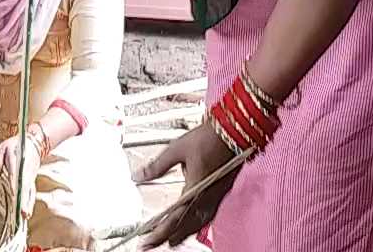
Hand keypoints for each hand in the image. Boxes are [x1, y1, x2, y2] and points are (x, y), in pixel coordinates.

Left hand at [0, 137, 41, 216]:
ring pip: (29, 192)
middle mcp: (25, 171)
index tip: (13, 194)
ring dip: (28, 204)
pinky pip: (30, 193)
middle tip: (22, 212)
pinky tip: (26, 212)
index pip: (15, 174)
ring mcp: (30, 177)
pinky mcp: (31, 181)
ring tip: (25, 215)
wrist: (33, 143)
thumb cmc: (16, 146)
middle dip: (23, 200)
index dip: (14, 184)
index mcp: (17, 161)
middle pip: (25, 187)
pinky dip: (29, 202)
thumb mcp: (2, 147)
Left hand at [134, 124, 236, 248]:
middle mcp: (207, 197)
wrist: (234, 132)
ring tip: (168, 240)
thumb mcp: (176, 149)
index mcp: (196, 188)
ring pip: (198, 224)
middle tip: (152, 244)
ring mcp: (216, 197)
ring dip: (182, 233)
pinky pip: (207, 216)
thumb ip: (157, 166)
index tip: (146, 241)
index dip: (159, 233)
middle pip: (186, 226)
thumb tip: (138, 176)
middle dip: (168, 237)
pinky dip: (195, 224)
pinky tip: (191, 224)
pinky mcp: (220, 193)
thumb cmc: (208, 138)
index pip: (175, 218)